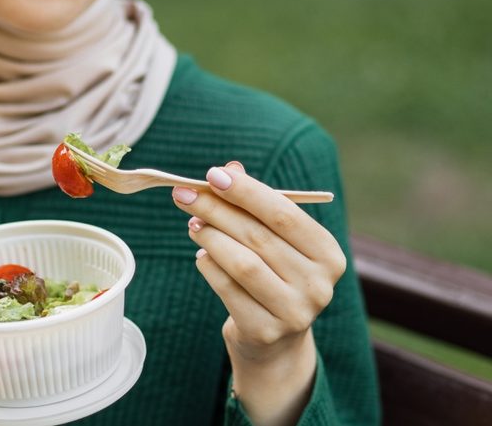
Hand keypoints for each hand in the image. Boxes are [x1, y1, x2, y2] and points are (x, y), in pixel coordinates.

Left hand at [172, 162, 345, 425]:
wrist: (273, 341)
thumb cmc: (271, 275)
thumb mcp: (271, 239)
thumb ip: (254, 204)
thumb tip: (228, 168)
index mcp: (327, 253)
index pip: (283, 214)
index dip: (246, 192)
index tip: (213, 174)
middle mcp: (318, 284)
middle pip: (258, 236)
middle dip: (216, 209)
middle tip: (184, 195)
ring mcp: (294, 312)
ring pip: (242, 263)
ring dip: (210, 237)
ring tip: (193, 224)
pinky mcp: (265, 331)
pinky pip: (227, 289)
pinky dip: (209, 266)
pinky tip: (202, 255)